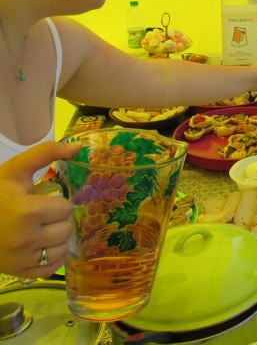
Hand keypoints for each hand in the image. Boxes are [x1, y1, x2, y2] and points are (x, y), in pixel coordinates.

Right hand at [0, 141, 80, 277]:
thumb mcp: (14, 171)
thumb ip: (45, 153)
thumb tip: (78, 146)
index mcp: (28, 212)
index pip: (65, 208)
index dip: (55, 203)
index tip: (40, 202)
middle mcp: (27, 238)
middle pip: (66, 228)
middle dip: (56, 220)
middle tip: (39, 217)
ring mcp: (23, 259)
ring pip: (62, 248)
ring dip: (55, 239)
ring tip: (38, 230)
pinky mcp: (20, 273)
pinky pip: (53, 267)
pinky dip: (51, 257)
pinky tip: (39, 246)